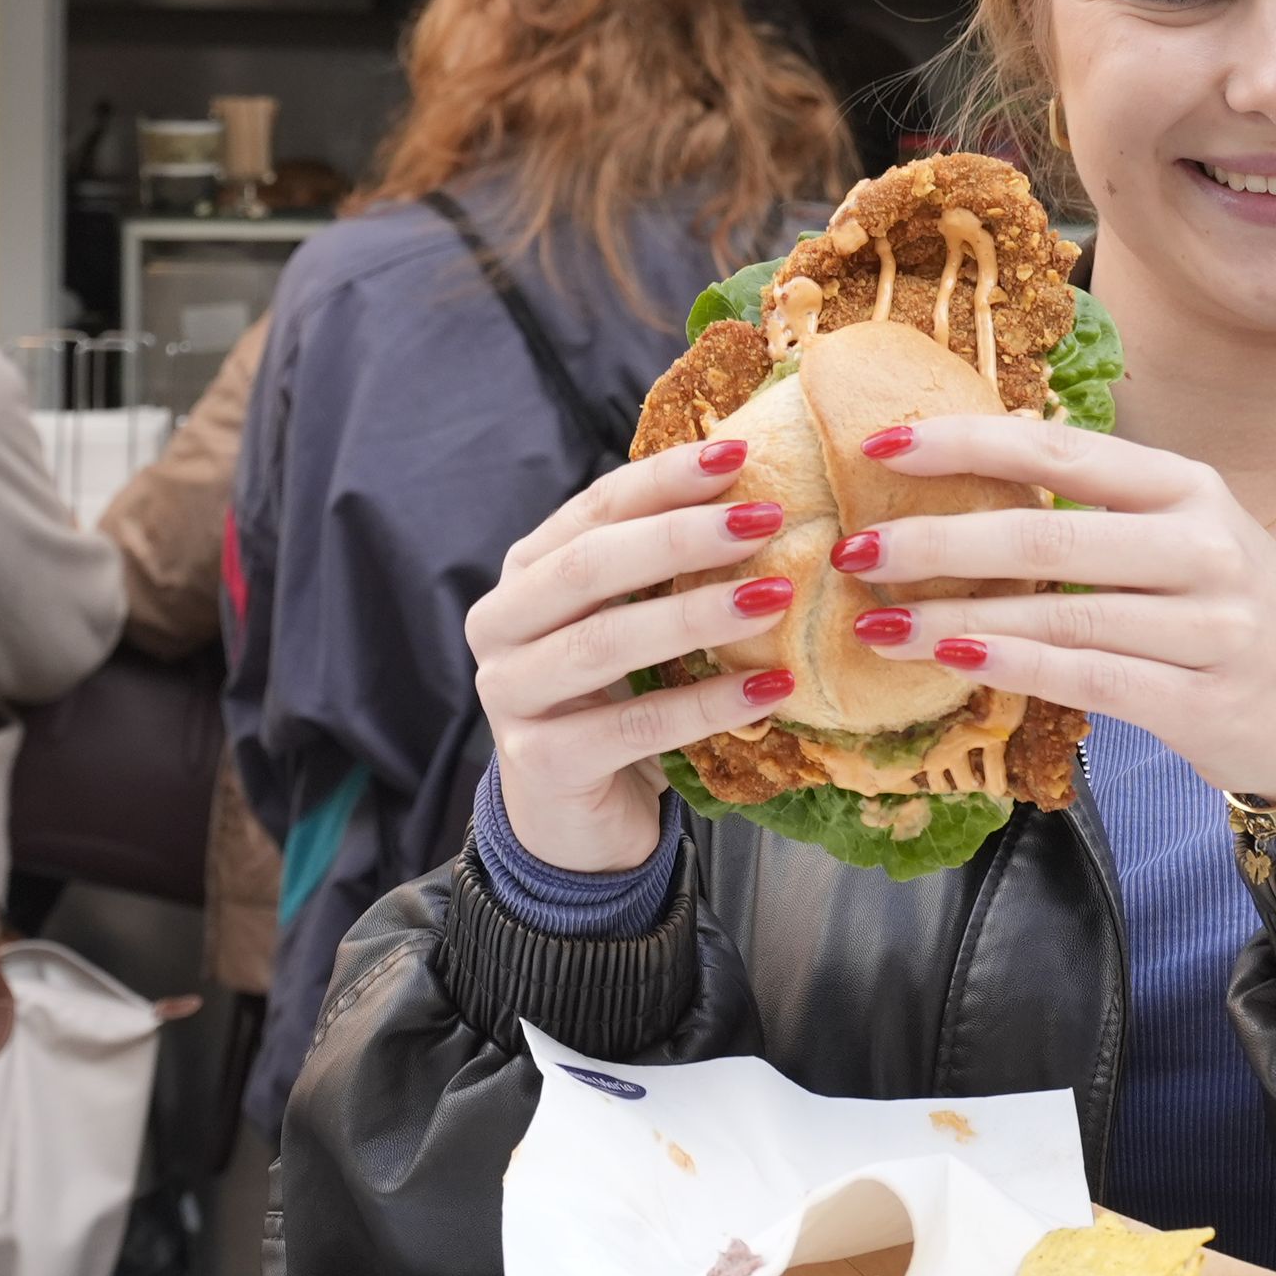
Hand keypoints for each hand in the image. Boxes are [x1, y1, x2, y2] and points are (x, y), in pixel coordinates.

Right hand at [465, 436, 809, 875]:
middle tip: (765, 519)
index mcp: (525, 574)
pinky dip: (704, 705)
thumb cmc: (618, 704)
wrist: (578, 822)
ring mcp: (510, 696)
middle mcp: (500, 626)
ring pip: (603, 644)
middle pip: (588, 567)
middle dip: (680, 536)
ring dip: (694, 615)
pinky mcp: (541, 764)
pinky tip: (768, 690)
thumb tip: (761, 492)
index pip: (593, 509)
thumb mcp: (635, 625)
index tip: (737, 453)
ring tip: (774, 597)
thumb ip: (667, 571)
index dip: (663, 479)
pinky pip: (632, 727)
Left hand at [830, 414, 1275, 803]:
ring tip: (877, 619)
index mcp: (1187, 486)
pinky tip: (955, 660)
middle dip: (936, 541)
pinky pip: (1087, 679)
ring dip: (953, 615)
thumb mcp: (1188, 534)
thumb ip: (1101, 507)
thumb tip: (968, 478)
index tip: (882, 445)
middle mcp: (1203, 546)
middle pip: (1046, 535)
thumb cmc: (1238, 612)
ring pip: (1058, 614)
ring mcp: (1209, 626)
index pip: (1060, 452)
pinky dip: (1014, 667)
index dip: (966, 443)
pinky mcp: (1202, 702)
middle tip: (856, 548)